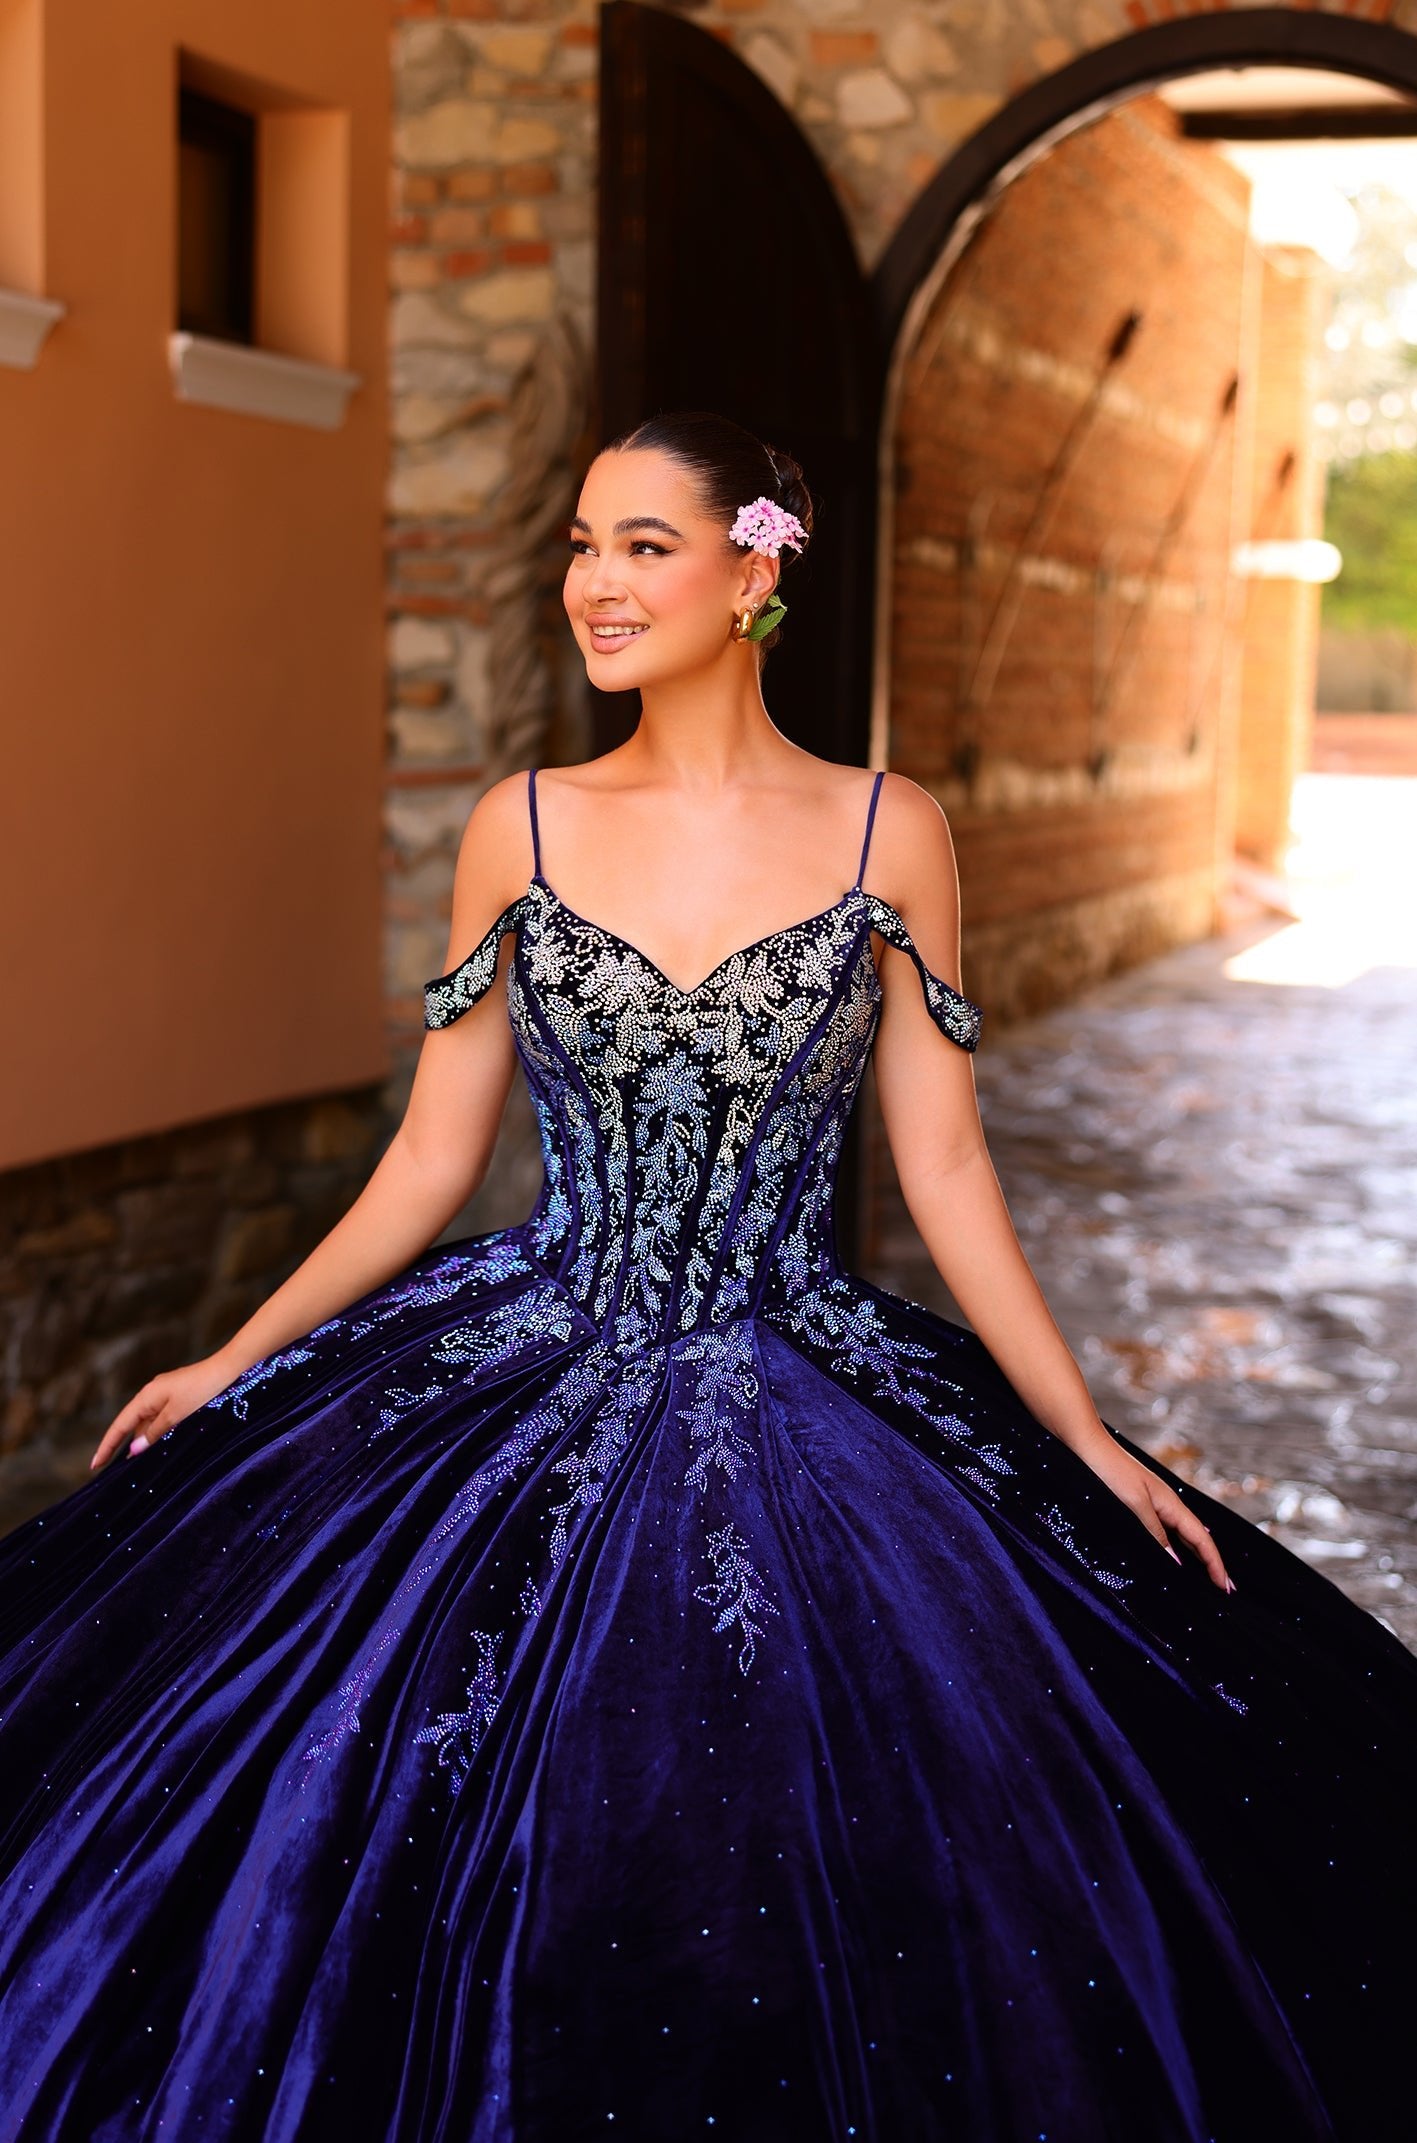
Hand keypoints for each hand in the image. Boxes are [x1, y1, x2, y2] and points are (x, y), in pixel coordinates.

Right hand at [89, 1355, 236, 1472]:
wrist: (229, 1369)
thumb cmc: (203, 1390)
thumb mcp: (177, 1415)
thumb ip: (155, 1433)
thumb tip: (133, 1450)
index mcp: (147, 1396)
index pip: (120, 1425)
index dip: (107, 1446)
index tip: (94, 1465)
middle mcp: (152, 1394)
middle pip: (132, 1424)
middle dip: (122, 1446)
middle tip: (111, 1470)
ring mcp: (165, 1394)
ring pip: (148, 1422)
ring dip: (143, 1441)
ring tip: (137, 1465)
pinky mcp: (178, 1396)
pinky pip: (160, 1419)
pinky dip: (157, 1433)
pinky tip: (160, 1446)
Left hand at [1075, 1437, 1233, 1593]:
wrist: (1084, 1444)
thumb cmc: (1108, 1471)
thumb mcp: (1133, 1503)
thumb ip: (1155, 1532)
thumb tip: (1178, 1563)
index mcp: (1170, 1504)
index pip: (1202, 1538)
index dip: (1215, 1563)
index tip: (1227, 1588)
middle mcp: (1166, 1504)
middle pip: (1196, 1538)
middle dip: (1212, 1562)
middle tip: (1225, 1589)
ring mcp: (1153, 1504)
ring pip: (1181, 1535)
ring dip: (1195, 1556)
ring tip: (1206, 1577)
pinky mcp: (1137, 1504)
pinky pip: (1164, 1531)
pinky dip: (1175, 1547)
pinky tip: (1174, 1554)